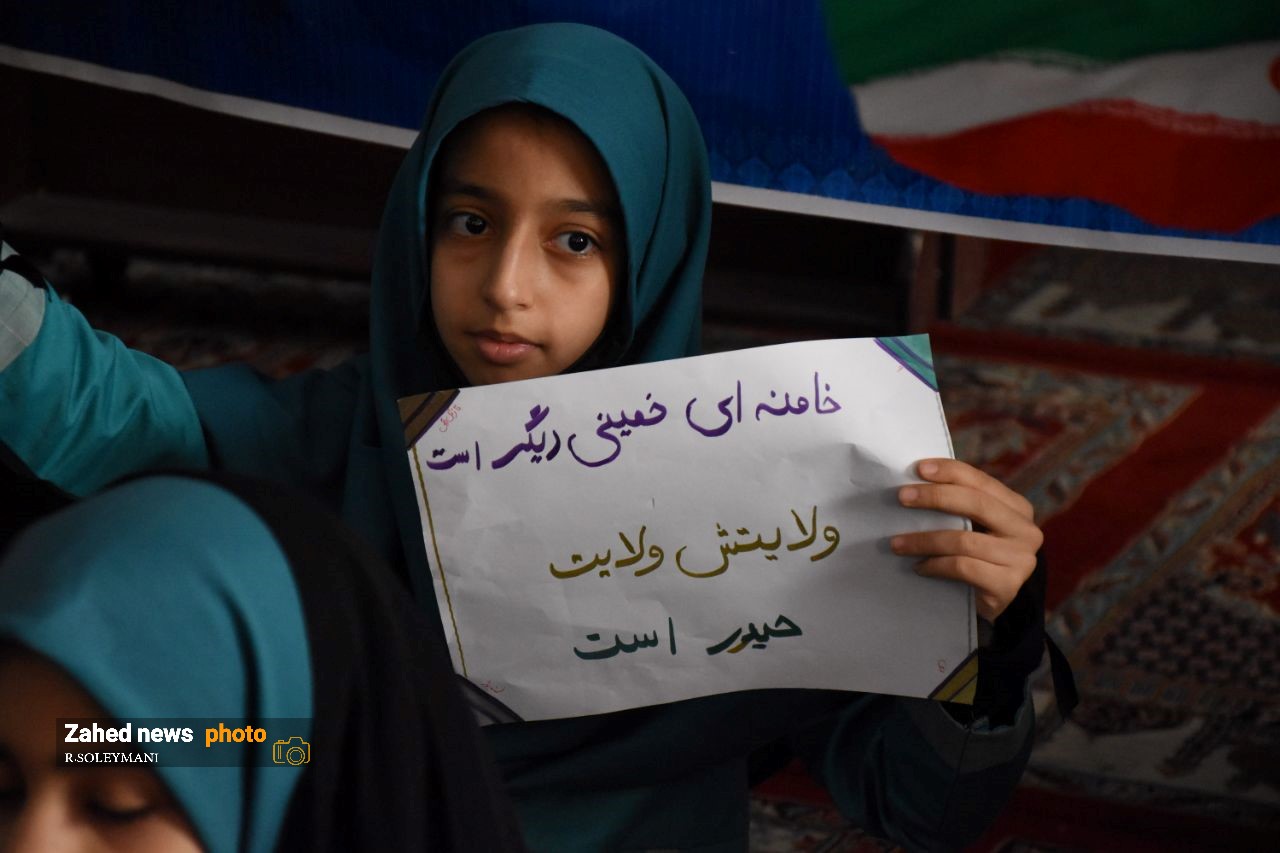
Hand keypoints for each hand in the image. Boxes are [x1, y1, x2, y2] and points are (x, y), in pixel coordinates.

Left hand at [890, 458, 1041, 620]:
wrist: (992, 601)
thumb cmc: (976, 556)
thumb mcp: (974, 526)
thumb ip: (958, 506)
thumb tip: (914, 484)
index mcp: (1017, 508)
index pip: (982, 482)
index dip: (951, 472)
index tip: (919, 468)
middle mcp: (1026, 531)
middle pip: (976, 504)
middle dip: (935, 497)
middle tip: (901, 497)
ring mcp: (1021, 560)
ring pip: (964, 541)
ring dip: (924, 540)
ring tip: (897, 543)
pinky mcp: (1008, 585)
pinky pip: (963, 568)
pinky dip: (935, 566)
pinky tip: (918, 567)